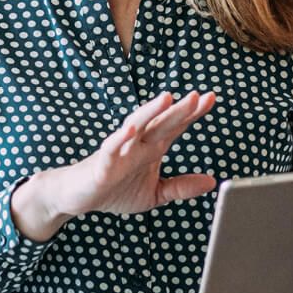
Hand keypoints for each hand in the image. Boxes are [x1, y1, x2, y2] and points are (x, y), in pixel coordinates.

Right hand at [9, 91, 218, 240]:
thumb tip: (212, 182)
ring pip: (137, 126)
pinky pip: (112, 147)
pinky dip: (120, 137)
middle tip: (198, 96)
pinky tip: (131, 128)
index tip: (210, 98)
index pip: (175, 127)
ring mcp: (120, 150)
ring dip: (151, 112)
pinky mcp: (103, 162)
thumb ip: (181, 186)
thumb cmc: (115, 189)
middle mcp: (138, 143)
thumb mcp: (155, 193)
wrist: (80, 197)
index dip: (192, 113)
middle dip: (179, 110)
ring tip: (168, 98)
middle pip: (162, 123)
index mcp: (152, 148)